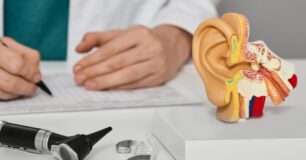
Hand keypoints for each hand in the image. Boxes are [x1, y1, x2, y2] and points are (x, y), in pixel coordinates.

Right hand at [0, 37, 40, 99]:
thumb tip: (36, 75)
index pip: (18, 65)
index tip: (37, 77)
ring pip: (4, 93)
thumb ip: (28, 56)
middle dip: (26, 87)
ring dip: (19, 92)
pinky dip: (9, 95)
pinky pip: (0, 95)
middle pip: (11, 82)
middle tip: (32, 87)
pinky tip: (12, 90)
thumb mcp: (10, 44)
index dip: (30, 73)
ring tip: (24, 88)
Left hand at [73, 25, 191, 89]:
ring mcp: (156, 63)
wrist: (171, 46)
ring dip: (105, 82)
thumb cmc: (143, 41)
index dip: (92, 60)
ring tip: (90, 86)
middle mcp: (150, 47)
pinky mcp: (159, 77)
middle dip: (95, 72)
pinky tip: (107, 89)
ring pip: (127, 75)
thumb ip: (98, 38)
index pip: (111, 49)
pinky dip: (119, 88)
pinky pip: (136, 85)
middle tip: (80, 79)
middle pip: (117, 63)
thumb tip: (79, 48)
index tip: (78, 67)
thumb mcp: (122, 34)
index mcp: (139, 33)